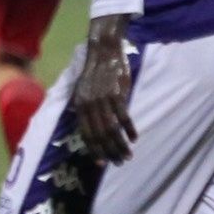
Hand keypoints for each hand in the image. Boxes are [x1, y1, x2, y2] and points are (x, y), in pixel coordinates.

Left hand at [71, 20, 137, 163]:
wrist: (103, 51)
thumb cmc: (95, 72)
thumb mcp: (84, 90)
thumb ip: (86, 108)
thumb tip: (92, 126)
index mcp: (79, 106)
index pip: (86, 134)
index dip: (94, 150)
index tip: (102, 163)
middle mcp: (88, 105)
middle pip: (99, 135)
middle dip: (109, 152)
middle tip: (120, 162)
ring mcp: (102, 100)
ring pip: (111, 129)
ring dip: (120, 145)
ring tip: (128, 155)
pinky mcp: (116, 94)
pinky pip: (123, 117)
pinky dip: (129, 129)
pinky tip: (134, 138)